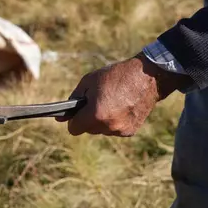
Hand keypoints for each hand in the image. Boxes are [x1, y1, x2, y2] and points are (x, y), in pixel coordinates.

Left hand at [61, 55, 190, 136]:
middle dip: (88, 118)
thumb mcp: (88, 82)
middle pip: (88, 130)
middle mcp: (108, 126)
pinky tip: (121, 107)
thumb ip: (73, 99)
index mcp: (95, 114)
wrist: (146, 77)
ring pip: (102, 130)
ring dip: (102, 120)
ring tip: (111, 102)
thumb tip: (60, 118)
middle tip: (97, 101)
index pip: (74, 129)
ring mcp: (120, 130)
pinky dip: (115, 121)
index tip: (77, 112)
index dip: (73, 120)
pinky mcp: (130, 131)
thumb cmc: (115, 76)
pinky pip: (115, 129)